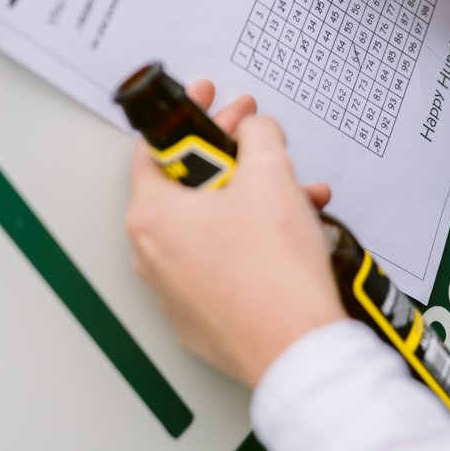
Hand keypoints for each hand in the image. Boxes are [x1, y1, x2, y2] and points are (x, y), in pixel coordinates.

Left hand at [125, 79, 344, 386]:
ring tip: (295, 198)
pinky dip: (251, 242)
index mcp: (152, 217)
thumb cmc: (274, 276)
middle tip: (260, 148)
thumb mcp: (271, 175)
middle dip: (234, 162)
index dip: (192, 115)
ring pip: (210, 227)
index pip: (157, 147)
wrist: (297, 348)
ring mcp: (174, 291)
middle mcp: (152, 256)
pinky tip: (287, 236)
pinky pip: (220, 263)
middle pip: (188, 187)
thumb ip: (259, 135)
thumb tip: (255, 129)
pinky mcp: (200, 318)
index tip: (211, 102)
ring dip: (252, 202)